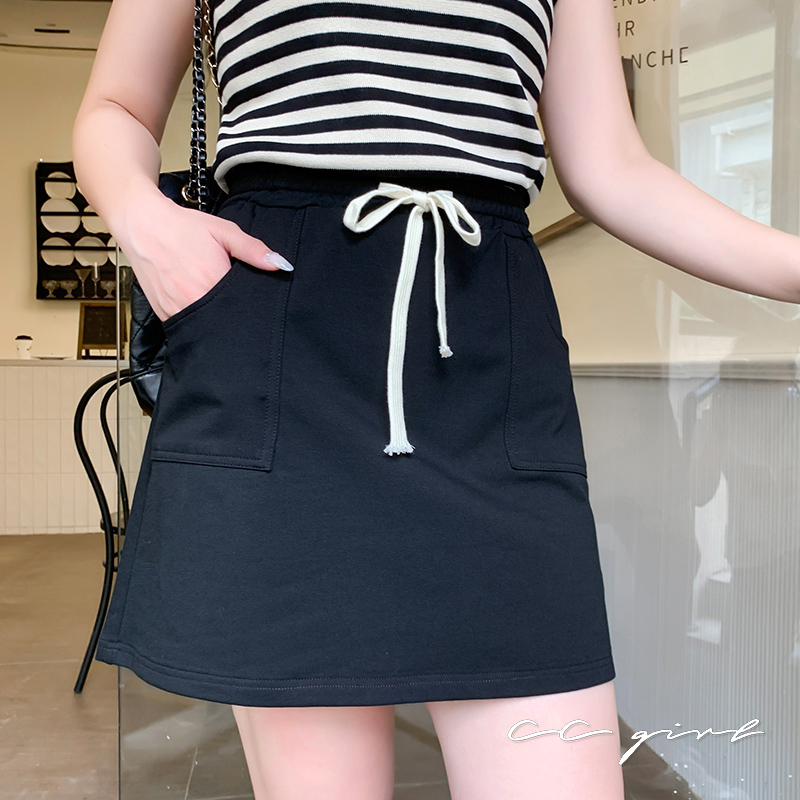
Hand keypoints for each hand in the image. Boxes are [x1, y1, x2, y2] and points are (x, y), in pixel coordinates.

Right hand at [114, 189, 293, 321]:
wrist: (141, 224)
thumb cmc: (182, 227)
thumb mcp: (224, 231)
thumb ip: (253, 250)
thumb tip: (280, 265)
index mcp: (212, 282)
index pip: (243, 307)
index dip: (252, 305)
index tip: (254, 300)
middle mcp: (193, 301)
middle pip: (226, 320)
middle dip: (235, 313)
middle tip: (234, 299)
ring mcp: (177, 311)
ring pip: (206, 326)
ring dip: (215, 317)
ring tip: (215, 299)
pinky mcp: (164, 314)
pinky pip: (187, 324)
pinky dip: (197, 318)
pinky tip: (199, 302)